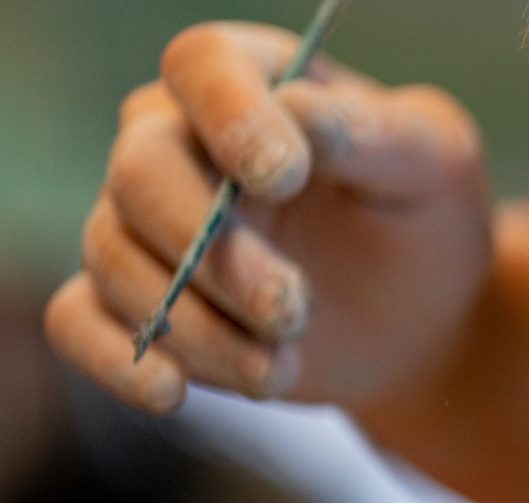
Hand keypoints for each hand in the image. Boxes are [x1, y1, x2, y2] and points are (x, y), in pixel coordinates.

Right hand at [45, 22, 492, 415]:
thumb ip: (376, 135)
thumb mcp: (433, 167)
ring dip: (195, 326)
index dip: (230, 114)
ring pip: (116, 257)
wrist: (420, 318)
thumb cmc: (424, 220)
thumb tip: (301, 114)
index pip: (203, 65)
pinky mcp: (133, 303)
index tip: (284, 174)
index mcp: (250, 83)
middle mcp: (175, 141)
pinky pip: (78, 321)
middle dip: (214, 252)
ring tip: (279, 370)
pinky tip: (170, 394)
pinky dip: (115, 359)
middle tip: (294, 308)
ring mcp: (143, 223)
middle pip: (142, 172)